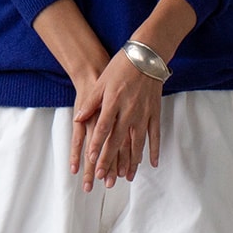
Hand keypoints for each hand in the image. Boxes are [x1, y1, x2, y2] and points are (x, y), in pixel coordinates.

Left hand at [71, 51, 163, 188]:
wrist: (147, 55)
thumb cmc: (121, 67)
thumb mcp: (101, 82)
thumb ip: (90, 102)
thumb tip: (78, 119)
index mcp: (113, 102)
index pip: (102, 129)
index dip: (97, 146)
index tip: (91, 160)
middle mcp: (129, 110)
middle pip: (118, 140)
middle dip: (110, 160)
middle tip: (104, 177)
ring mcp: (144, 113)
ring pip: (137, 142)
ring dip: (131, 161)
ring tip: (126, 176)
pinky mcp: (155, 112)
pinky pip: (155, 135)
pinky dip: (154, 149)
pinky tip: (152, 163)